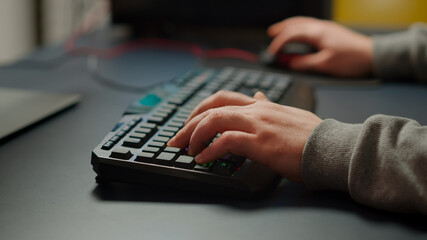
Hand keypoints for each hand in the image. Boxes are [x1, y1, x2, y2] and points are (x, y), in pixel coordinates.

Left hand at [167, 90, 321, 181]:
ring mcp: (258, 124)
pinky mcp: (261, 142)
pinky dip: (209, 150)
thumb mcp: (288, 113)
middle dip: (189, 123)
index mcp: (261, 105)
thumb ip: (269, 105)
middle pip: (212, 107)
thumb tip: (258, 95)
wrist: (331, 148)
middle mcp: (256, 110)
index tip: (190, 124)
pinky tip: (203, 159)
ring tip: (187, 149)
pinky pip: (226, 141)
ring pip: (214, 120)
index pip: (223, 98)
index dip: (201, 110)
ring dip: (194, 135)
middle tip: (178, 139)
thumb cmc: (312, 136)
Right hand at [268, 17, 372, 76]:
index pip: (291, 35)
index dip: (279, 44)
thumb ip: (305, 63)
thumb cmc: (353, 60)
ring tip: (281, 31)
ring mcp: (326, 28)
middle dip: (281, 30)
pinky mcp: (331, 32)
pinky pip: (310, 26)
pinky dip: (300, 28)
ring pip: (303, 23)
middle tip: (270, 35)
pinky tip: (300, 34)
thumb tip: (290, 63)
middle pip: (295, 24)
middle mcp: (321, 27)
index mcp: (317, 33)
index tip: (272, 53)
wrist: (374, 56)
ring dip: (290, 26)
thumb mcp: (325, 65)